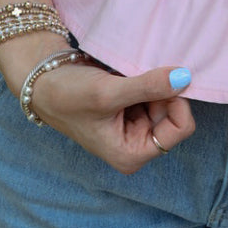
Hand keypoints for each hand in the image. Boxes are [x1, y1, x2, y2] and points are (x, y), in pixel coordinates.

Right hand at [28, 60, 195, 173]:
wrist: (43, 79)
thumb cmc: (68, 95)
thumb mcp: (108, 92)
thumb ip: (148, 87)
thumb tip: (184, 77)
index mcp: (132, 154)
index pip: (180, 129)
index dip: (176, 102)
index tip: (159, 80)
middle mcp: (137, 144)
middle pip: (174, 113)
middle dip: (161, 91)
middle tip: (135, 76)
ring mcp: (135, 125)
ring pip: (165, 99)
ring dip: (152, 82)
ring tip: (125, 76)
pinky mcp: (131, 107)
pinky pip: (154, 91)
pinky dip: (146, 78)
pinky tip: (126, 73)